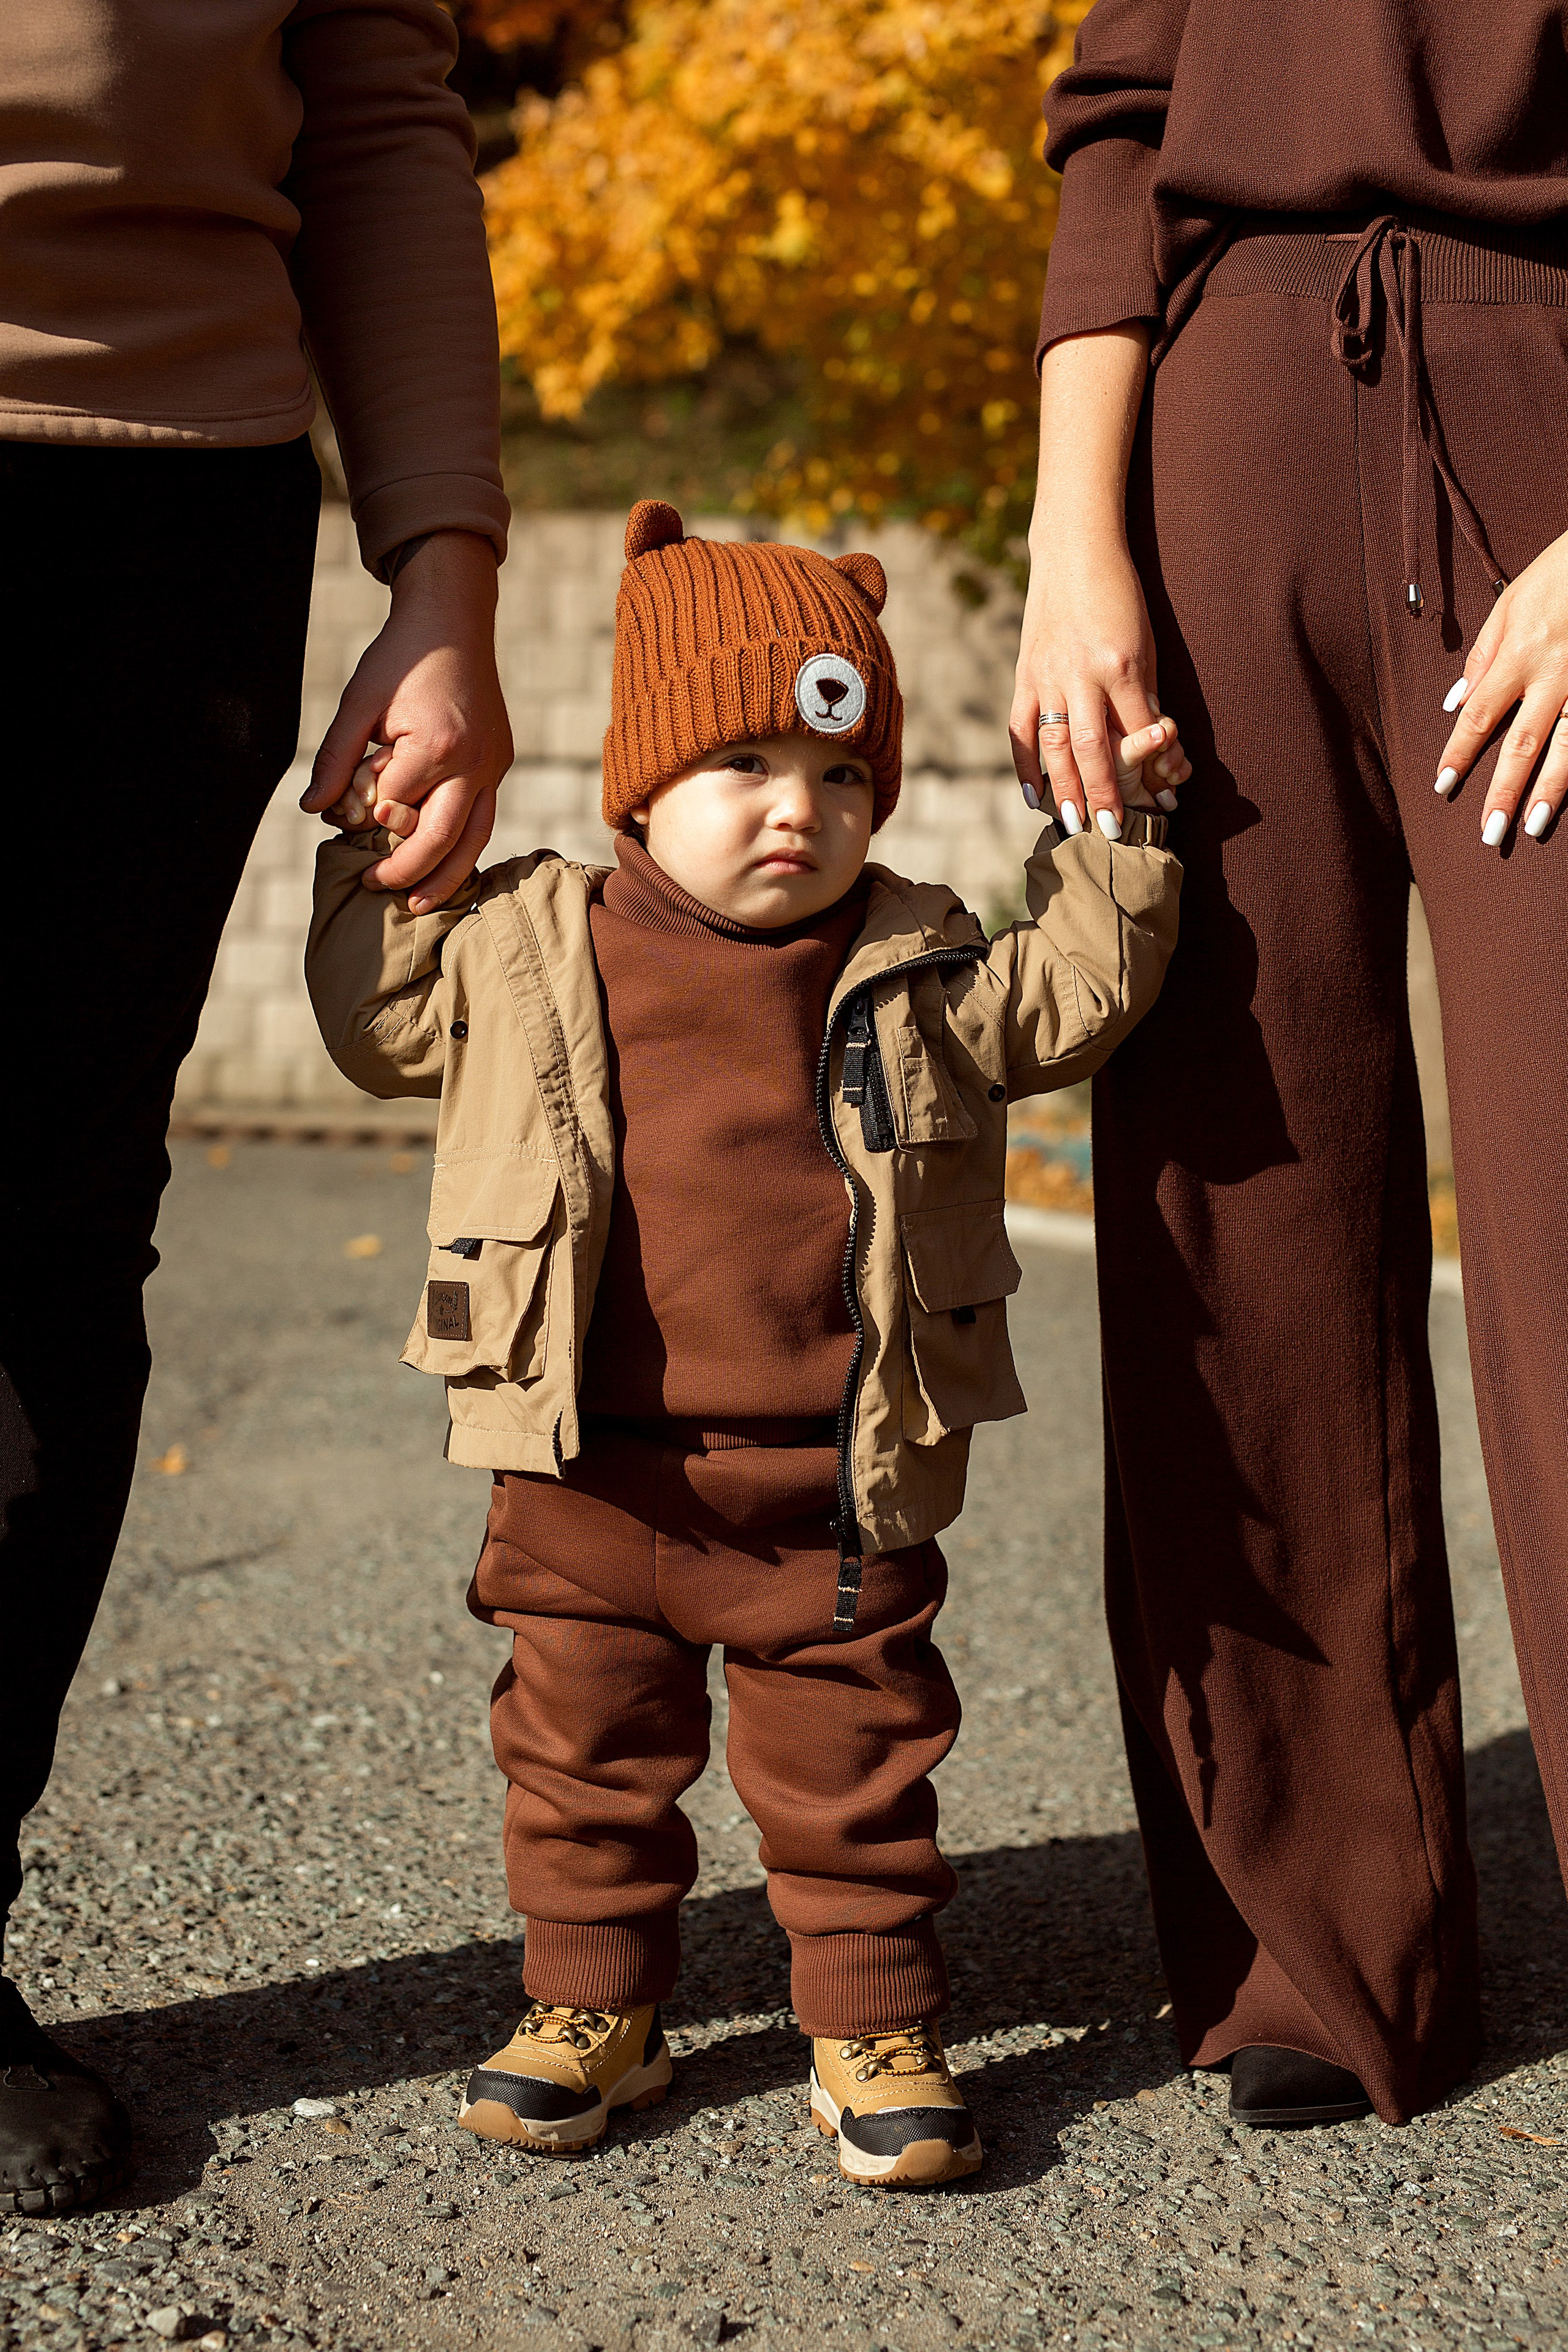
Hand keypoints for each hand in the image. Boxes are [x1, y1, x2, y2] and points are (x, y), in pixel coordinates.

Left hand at [300, 530, 511, 909]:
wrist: (454, 622)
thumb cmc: (400, 659)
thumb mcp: (358, 702)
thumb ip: (336, 759)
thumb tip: (313, 810)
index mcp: (435, 746)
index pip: (395, 807)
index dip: (366, 819)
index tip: (341, 821)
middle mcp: (473, 762)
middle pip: (441, 839)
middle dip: (406, 871)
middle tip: (374, 887)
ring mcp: (493, 765)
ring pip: (474, 839)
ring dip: (446, 876)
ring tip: (418, 903)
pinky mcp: (500, 763)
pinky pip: (484, 818)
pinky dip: (464, 847)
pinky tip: (444, 867)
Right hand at [1009, 538, 1191, 833]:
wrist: (1075, 551)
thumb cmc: (1121, 597)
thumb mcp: (1146, 644)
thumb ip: (1144, 696)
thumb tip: (1150, 747)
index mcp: (1122, 664)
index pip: (1139, 730)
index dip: (1153, 768)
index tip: (1164, 802)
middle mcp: (1082, 674)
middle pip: (1093, 748)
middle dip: (1105, 794)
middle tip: (1112, 832)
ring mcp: (1047, 675)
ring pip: (1054, 745)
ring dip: (1065, 790)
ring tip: (1074, 824)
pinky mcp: (1025, 674)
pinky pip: (1021, 728)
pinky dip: (1026, 765)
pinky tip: (1034, 796)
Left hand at [1435, 526, 1567, 846]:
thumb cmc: (1559, 574)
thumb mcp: (1510, 604)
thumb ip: (1482, 656)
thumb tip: (1455, 704)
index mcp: (1521, 653)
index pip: (1481, 714)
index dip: (1460, 752)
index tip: (1442, 786)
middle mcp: (1557, 673)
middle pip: (1524, 742)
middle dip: (1505, 790)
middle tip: (1489, 833)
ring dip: (1551, 790)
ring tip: (1531, 826)